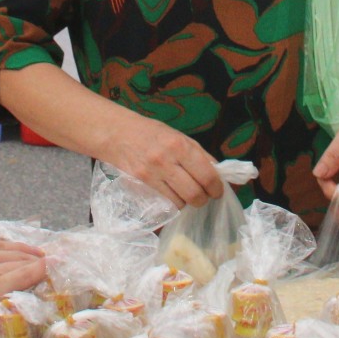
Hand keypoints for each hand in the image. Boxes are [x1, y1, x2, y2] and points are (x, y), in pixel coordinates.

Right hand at [108, 115, 223, 209]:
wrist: (117, 134)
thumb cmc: (153, 134)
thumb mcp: (180, 137)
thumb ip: (201, 155)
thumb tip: (221, 175)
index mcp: (180, 145)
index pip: (207, 175)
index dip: (217, 188)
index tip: (217, 191)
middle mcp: (166, 160)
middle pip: (194, 193)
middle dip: (203, 199)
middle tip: (203, 196)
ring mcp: (151, 174)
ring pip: (180, 203)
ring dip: (186, 202)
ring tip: (185, 194)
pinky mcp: (140, 185)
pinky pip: (164, 204)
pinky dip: (172, 204)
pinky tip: (172, 195)